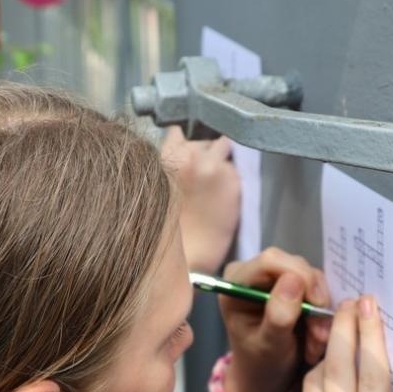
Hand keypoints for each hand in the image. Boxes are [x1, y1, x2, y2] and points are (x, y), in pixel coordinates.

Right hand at [162, 127, 240, 275]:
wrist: (186, 259)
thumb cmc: (164, 229)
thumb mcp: (156, 187)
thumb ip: (168, 166)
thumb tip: (182, 154)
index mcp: (166, 156)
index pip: (177, 132)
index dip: (184, 144)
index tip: (187, 156)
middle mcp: (192, 154)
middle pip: (204, 140)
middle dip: (204, 154)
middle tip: (201, 177)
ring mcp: (215, 166)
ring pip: (224, 149)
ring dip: (221, 161)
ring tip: (215, 185)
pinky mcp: (234, 181)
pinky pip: (235, 170)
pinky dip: (231, 180)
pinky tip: (222, 198)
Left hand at [217, 248, 331, 391]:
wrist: (266, 375)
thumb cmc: (260, 363)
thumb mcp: (269, 346)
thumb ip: (278, 316)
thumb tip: (294, 281)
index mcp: (235, 283)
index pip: (271, 261)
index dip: (300, 276)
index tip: (317, 306)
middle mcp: (252, 272)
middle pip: (295, 265)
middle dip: (314, 300)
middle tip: (320, 336)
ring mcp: (273, 275)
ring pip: (311, 277)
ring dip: (320, 311)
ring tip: (316, 342)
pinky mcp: (292, 282)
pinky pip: (317, 287)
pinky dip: (322, 312)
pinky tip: (316, 336)